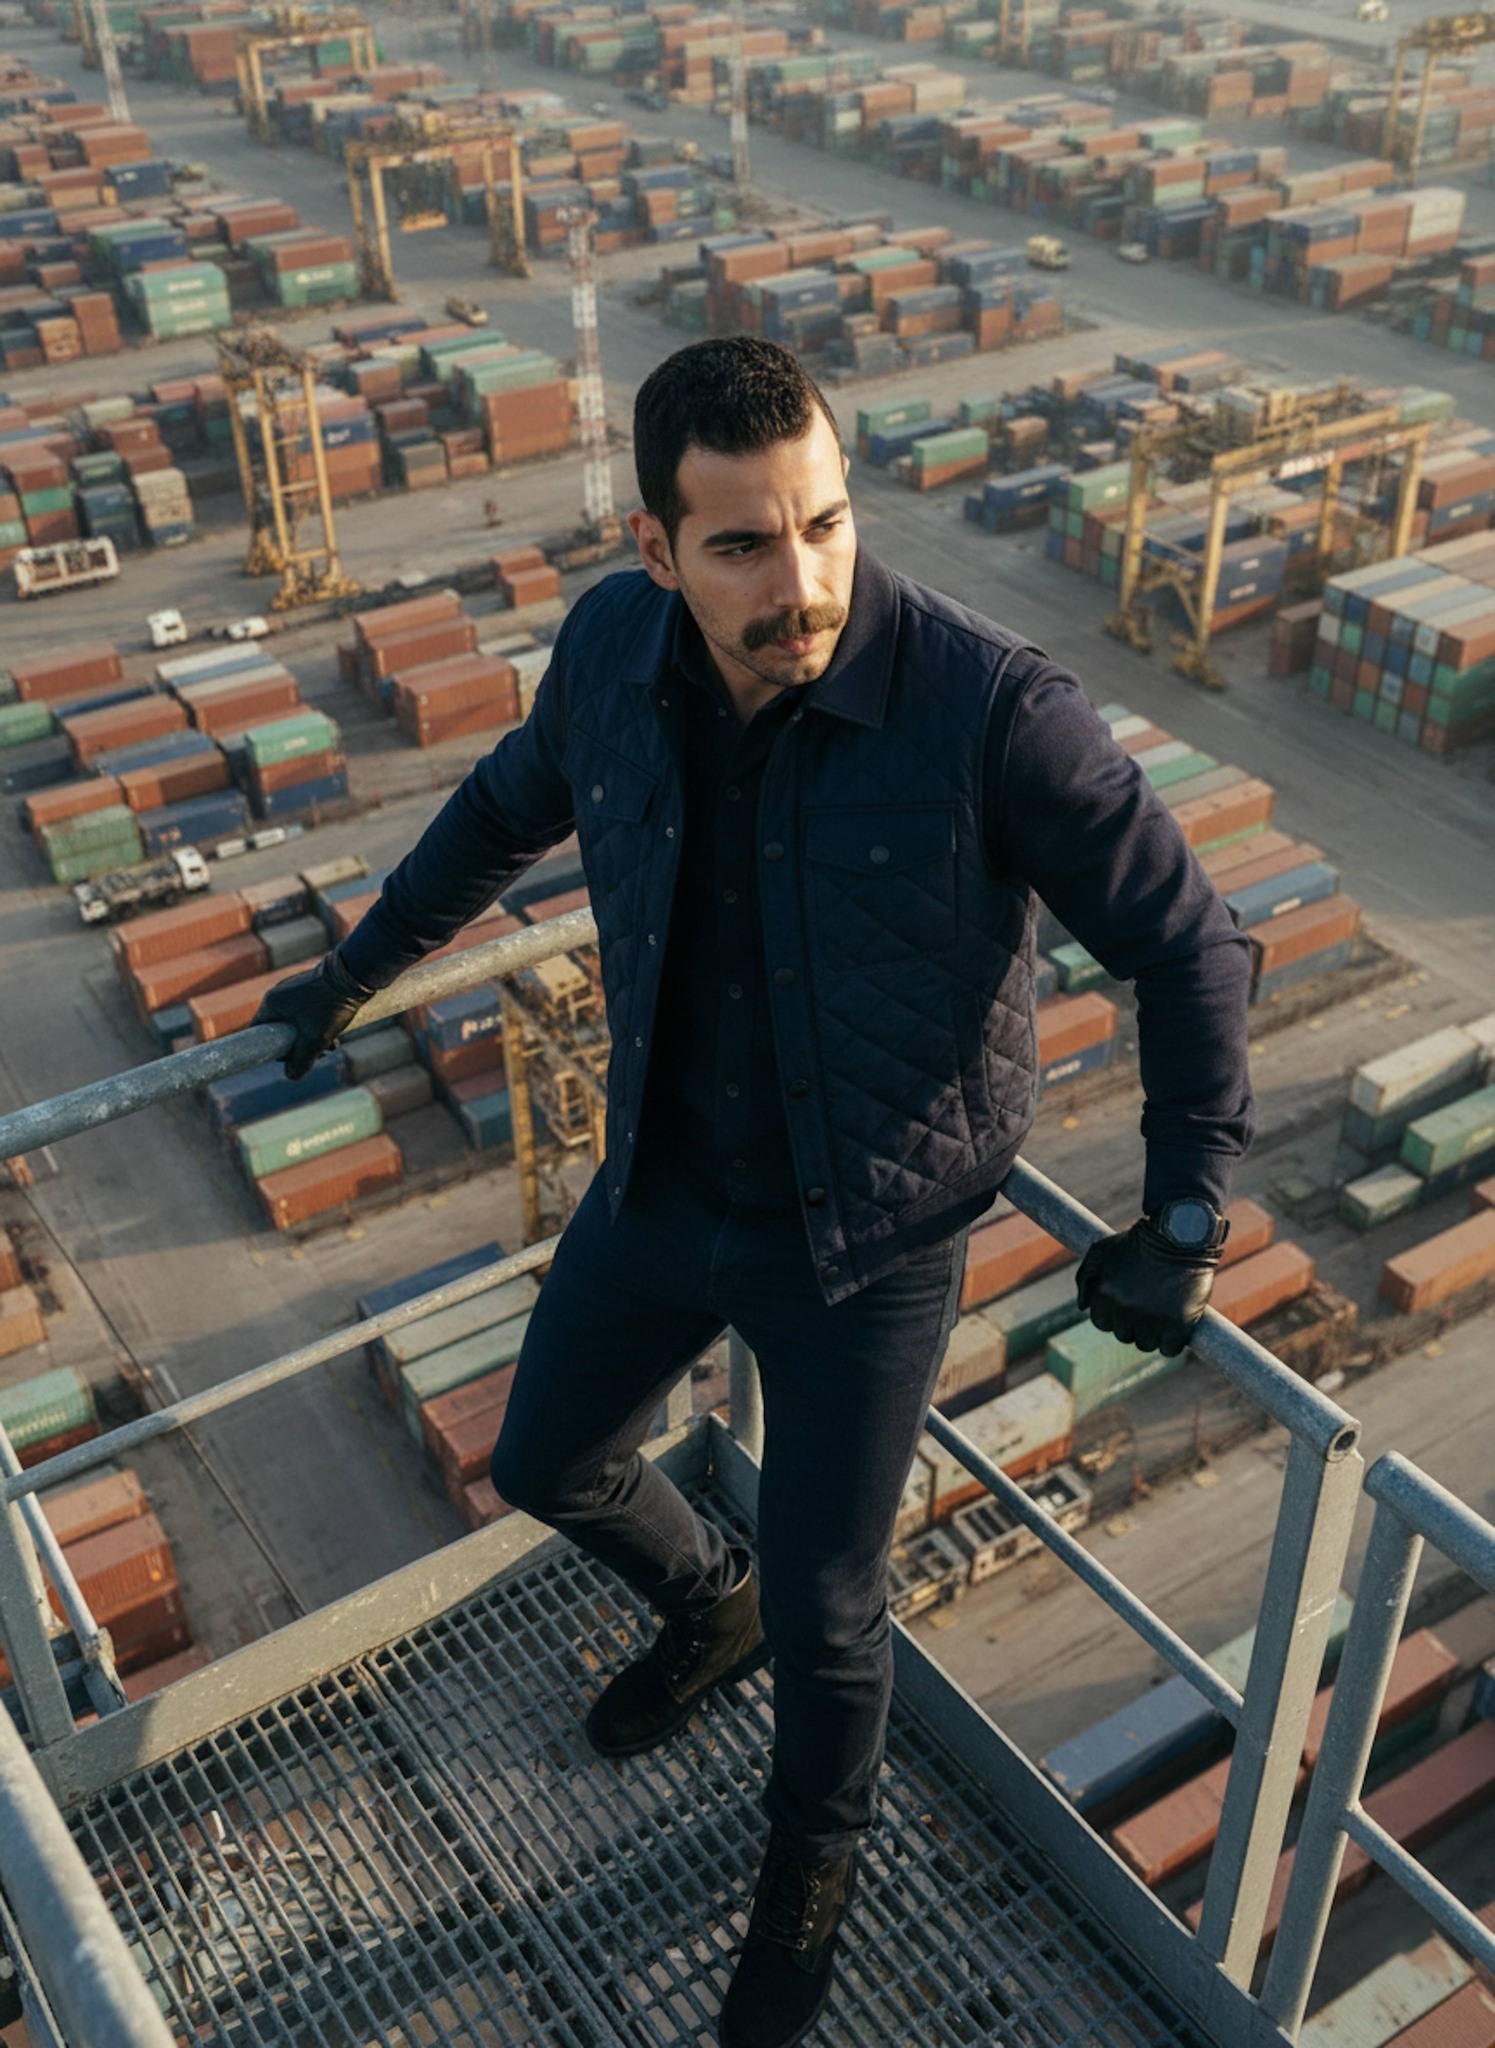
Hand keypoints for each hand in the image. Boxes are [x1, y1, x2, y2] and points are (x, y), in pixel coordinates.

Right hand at [252, 950, 370, 1080]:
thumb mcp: (315, 1040)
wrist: (354, 976)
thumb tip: (290, 1076)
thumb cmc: (330, 1007)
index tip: (285, 1058)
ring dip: (311, 1039)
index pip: (258, 1031)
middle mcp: (279, 993)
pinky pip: (306, 1014)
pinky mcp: (310, 989)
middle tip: (317, 1055)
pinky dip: (317, 1026)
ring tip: (331, 1046)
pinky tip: (335, 1035)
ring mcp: (294, 990)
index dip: (269, 1049)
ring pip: (296, 1024)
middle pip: (279, 1030)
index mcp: (273, 1002)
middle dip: (297, 1047)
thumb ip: (300, 1061)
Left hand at [1075, 1216, 1223, 1357]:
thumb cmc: (1139, 1241)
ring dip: (1152, 1334)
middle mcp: (1126, 1310)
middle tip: (1147, 1305)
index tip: (1128, 1304)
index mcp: (1105, 1295)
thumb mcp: (1101, 1250)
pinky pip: (1170, 1349)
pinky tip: (1175, 1327)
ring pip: (1146, 1344)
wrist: (1180, 1233)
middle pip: (1124, 1335)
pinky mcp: (1180, 1324)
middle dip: (1133, 1323)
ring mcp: (1153, 1319)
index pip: (1102, 1323)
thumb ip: (1084, 1278)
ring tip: (1161, 1313)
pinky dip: (1172, 1343)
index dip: (1114, 1315)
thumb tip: (1083, 1308)